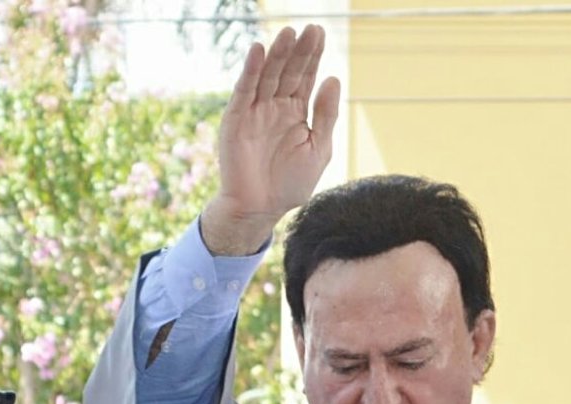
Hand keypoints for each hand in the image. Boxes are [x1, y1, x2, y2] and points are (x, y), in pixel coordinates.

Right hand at [201, 24, 339, 255]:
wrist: (261, 209)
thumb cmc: (291, 184)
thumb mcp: (318, 149)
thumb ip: (326, 116)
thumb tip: (334, 79)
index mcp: (296, 113)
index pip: (305, 78)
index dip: (312, 57)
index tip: (320, 34)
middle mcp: (275, 107)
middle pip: (288, 72)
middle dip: (299, 51)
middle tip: (311, 29)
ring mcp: (255, 112)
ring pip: (268, 77)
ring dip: (277, 55)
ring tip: (288, 33)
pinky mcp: (236, 120)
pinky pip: (244, 91)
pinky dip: (251, 72)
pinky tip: (259, 51)